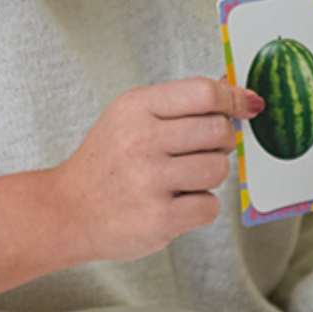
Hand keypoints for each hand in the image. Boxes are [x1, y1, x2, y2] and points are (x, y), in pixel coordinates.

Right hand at [51, 77, 262, 263]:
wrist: (66, 211)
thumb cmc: (108, 162)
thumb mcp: (132, 117)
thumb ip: (182, 104)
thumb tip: (238, 93)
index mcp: (136, 108)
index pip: (204, 92)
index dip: (233, 99)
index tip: (246, 106)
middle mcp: (141, 140)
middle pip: (219, 130)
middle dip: (220, 141)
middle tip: (198, 151)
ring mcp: (150, 180)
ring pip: (219, 168)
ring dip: (209, 176)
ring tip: (180, 180)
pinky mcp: (159, 218)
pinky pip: (210, 205)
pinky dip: (199, 207)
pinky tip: (173, 203)